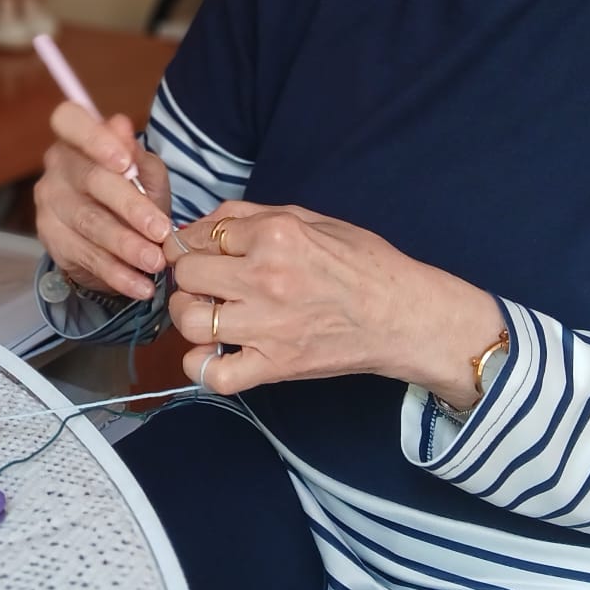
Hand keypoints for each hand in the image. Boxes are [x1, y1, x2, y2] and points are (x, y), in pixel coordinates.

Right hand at [32, 103, 172, 301]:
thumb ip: (136, 154)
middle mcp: (57, 168)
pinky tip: (140, 285)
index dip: (93, 138)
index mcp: (76, 139)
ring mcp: (49, 205)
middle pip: (90, 181)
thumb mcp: (144, 172)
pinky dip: (117, 275)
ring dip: (126, 247)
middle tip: (160, 231)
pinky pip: (86, 259)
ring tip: (156, 263)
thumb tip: (121, 125)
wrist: (116, 236)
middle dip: (130, 208)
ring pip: (89, 224)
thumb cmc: (131, 192)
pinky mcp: (52, 242)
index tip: (124, 162)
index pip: (69, 120)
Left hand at [165, 201, 502, 400]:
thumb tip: (200, 223)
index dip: (193, 243)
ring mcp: (267, 325)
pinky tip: (212, 352)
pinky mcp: (274, 365)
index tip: (201, 252)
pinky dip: (202, 366)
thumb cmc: (363, 263)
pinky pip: (214, 374)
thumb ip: (251, 215)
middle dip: (188, 275)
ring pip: (190, 321)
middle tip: (204, 281)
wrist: (402, 316)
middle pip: (187, 274)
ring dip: (189, 315)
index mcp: (275, 235)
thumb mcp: (310, 219)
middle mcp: (265, 278)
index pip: (200, 235)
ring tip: (206, 312)